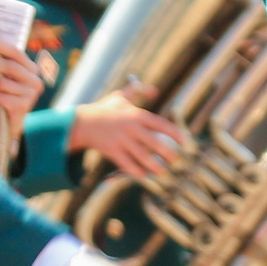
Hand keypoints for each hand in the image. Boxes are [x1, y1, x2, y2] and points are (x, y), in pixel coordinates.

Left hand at [0, 42, 46, 123]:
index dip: (1, 47)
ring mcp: (30, 94)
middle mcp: (34, 80)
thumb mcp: (3, 78)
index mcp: (30, 69)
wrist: (8, 125)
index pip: (16, 53)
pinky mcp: (24, 107)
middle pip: (11, 66)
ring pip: (3, 83)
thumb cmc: (4, 97)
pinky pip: (2, 98)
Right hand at [69, 89, 187, 178]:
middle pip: (154, 142)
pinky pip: (127, 164)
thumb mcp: (121, 96)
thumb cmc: (104, 109)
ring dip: (154, 166)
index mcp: (136, 114)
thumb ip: (138, 91)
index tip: (184, 141)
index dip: (174, 133)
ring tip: (163, 171)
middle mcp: (131, 128)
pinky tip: (144, 175)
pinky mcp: (112, 152)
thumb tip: (154, 90)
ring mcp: (121, 141)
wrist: (82, 122)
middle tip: (177, 160)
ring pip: (142, 156)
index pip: (160, 124)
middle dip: (168, 153)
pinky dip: (136, 171)